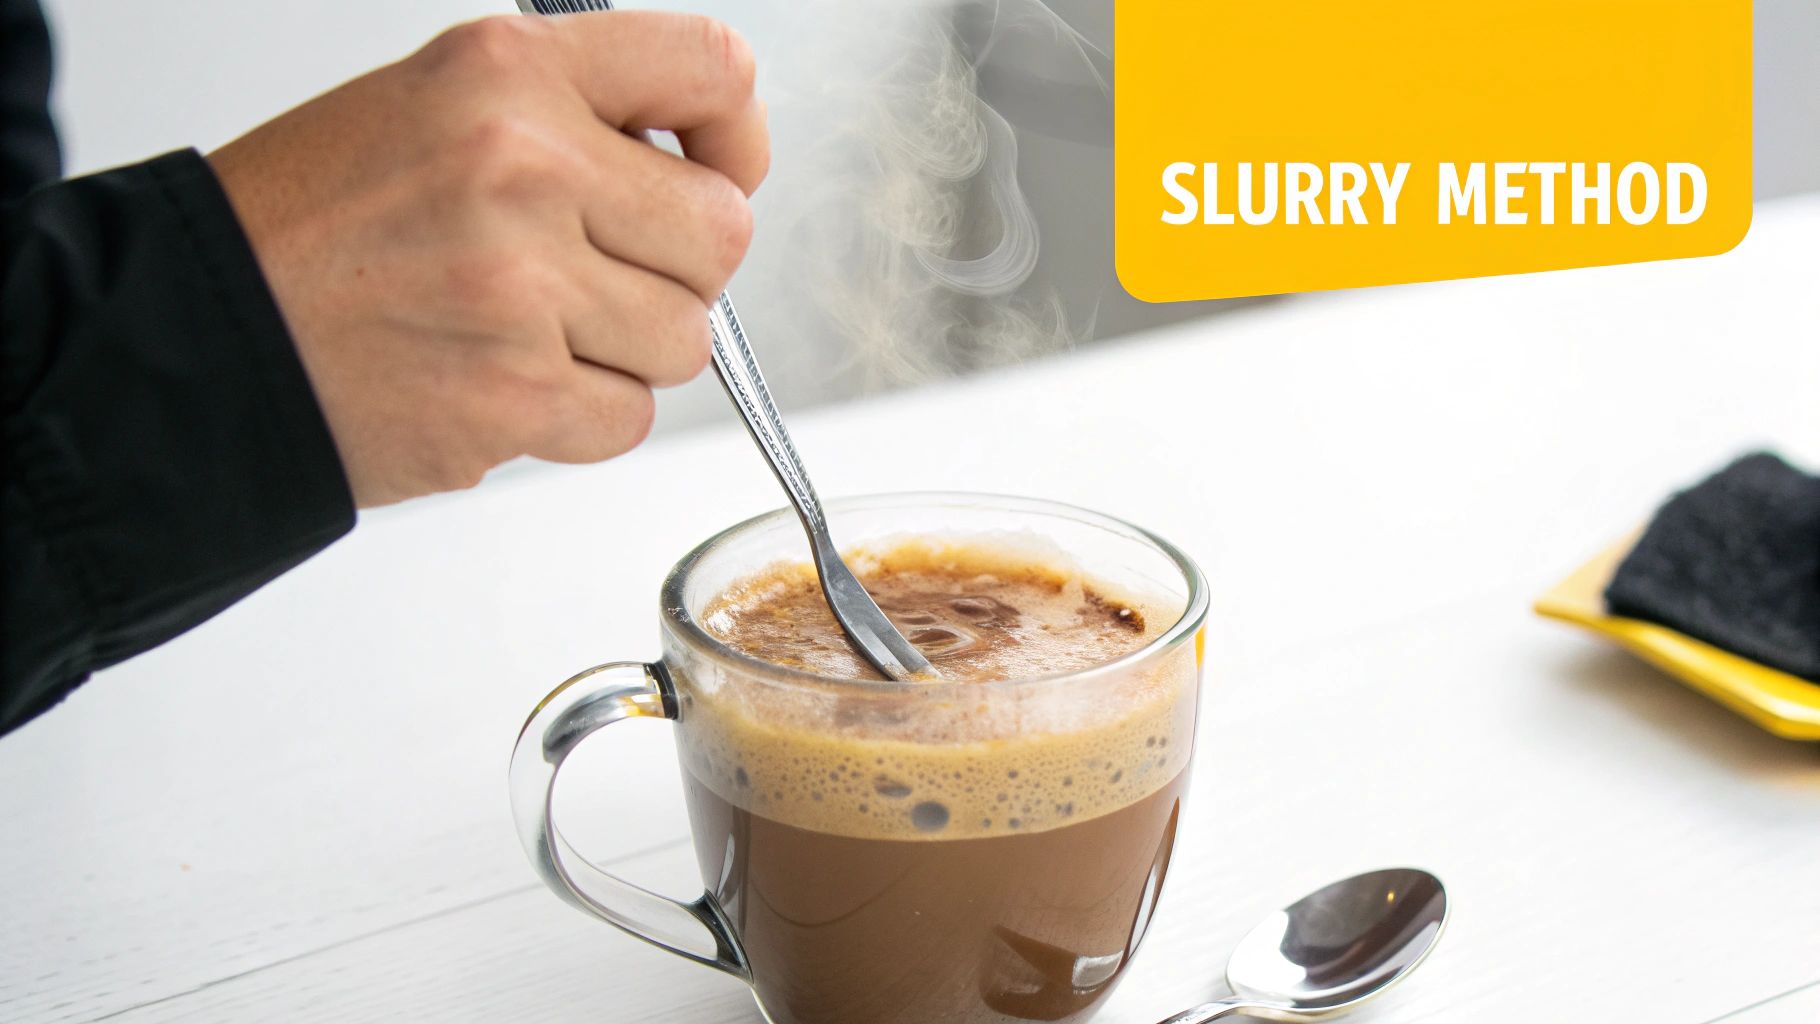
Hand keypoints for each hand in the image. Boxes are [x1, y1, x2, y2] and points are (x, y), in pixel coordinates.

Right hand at [210, 12, 767, 506]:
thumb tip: (707, 163)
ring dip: (628, 351)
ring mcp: (522, 287)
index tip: (719, 167)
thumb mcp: (435, 105)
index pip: (713, 70)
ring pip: (686, 339)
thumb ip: (574, 115)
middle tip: (604, 274)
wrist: (196, 335)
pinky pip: (628, 418)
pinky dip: (583, 416)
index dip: (736, 135)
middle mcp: (524, 166)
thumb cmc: (310, 226)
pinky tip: (508, 384)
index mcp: (508, 71)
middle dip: (680, 267)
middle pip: (722, 233)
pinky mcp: (513, 396)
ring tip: (536, 332)